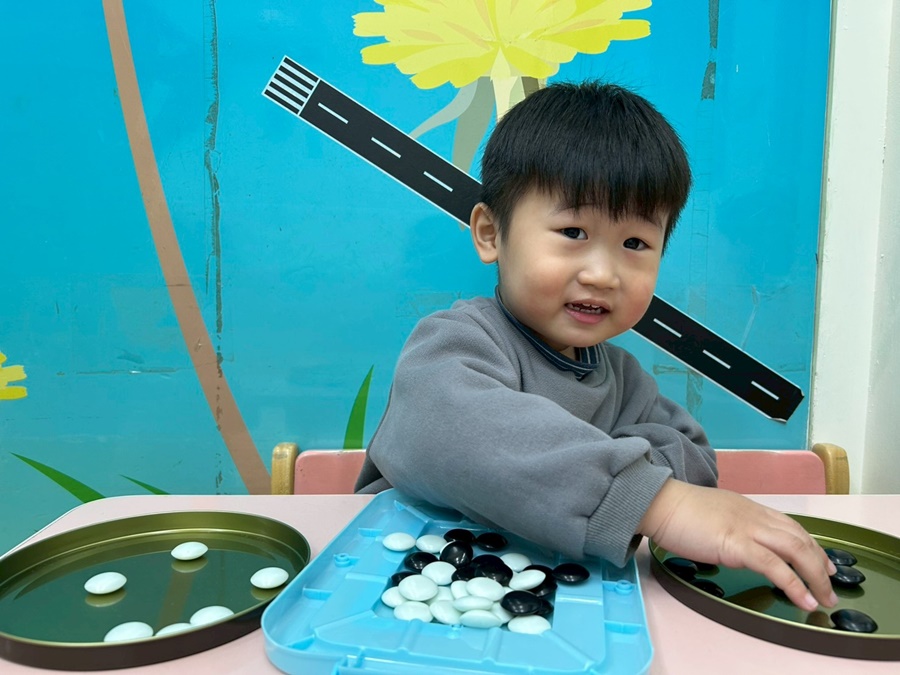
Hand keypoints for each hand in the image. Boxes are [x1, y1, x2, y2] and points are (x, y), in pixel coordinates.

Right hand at [639, 479, 837, 610]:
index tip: (823, 562)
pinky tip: (803, 600)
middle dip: (820, 564)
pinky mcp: (737, 544)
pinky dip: (794, 584)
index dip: (812, 545)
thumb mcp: (713, 515)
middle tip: (830, 586)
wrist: (659, 502)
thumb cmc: (676, 511)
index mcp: (748, 508)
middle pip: (800, 538)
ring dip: (815, 577)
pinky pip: (774, 566)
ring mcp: (747, 528)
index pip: (791, 526)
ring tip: (823, 598)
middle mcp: (754, 516)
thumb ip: (730, 526)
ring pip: (795, 550)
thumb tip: (735, 544)